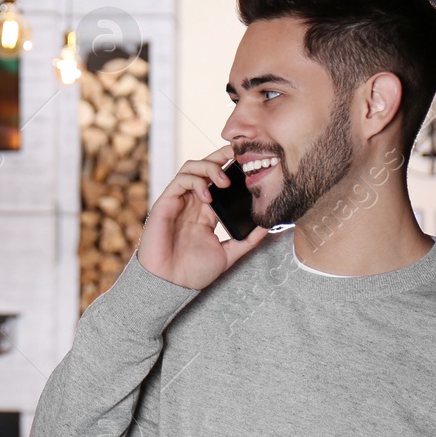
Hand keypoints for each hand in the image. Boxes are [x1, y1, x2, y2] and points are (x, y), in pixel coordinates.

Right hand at [137, 144, 267, 289]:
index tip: (251, 163)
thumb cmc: (193, 272)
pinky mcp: (165, 203)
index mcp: (207, 212)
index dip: (232, 168)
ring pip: (192, 168)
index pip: (219, 181)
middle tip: (240, 153)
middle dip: (222, 156)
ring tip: (224, 181)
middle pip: (206, 167)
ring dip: (209, 168)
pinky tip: (207, 195)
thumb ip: (248, 240)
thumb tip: (270, 226)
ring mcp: (179, 201)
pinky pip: (180, 181)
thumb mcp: (229, 253)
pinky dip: (195, 182)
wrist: (171, 284)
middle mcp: (192, 202)